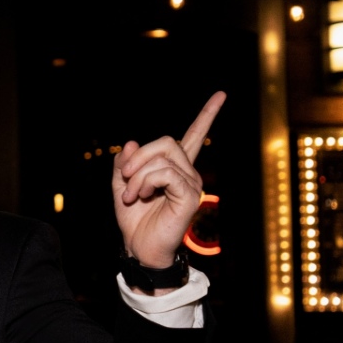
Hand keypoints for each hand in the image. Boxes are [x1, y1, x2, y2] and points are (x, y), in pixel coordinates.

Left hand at [111, 91, 225, 271]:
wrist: (139, 247)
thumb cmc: (134, 218)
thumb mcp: (121, 185)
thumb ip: (125, 163)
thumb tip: (131, 143)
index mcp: (174, 166)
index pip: (195, 135)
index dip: (208, 114)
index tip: (222, 94)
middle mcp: (188, 172)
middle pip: (167, 140)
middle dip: (139, 156)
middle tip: (125, 177)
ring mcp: (191, 183)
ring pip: (164, 157)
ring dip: (138, 174)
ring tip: (132, 194)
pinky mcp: (189, 195)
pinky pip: (167, 173)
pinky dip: (147, 182)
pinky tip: (142, 196)